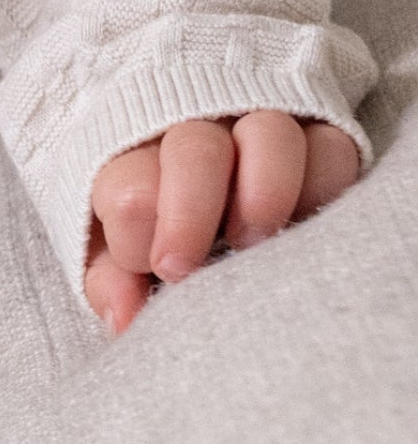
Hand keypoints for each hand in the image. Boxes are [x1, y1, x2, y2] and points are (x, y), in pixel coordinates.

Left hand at [84, 110, 361, 335]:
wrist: (209, 175)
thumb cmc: (154, 225)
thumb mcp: (119, 252)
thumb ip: (115, 279)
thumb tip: (125, 318)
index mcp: (132, 158)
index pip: (130, 187)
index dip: (138, 237)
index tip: (158, 272)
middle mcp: (194, 130)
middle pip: (195, 152)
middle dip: (192, 213)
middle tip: (193, 266)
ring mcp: (256, 125)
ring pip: (269, 135)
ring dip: (266, 193)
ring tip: (255, 241)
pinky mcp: (315, 131)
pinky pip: (329, 147)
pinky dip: (322, 186)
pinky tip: (304, 225)